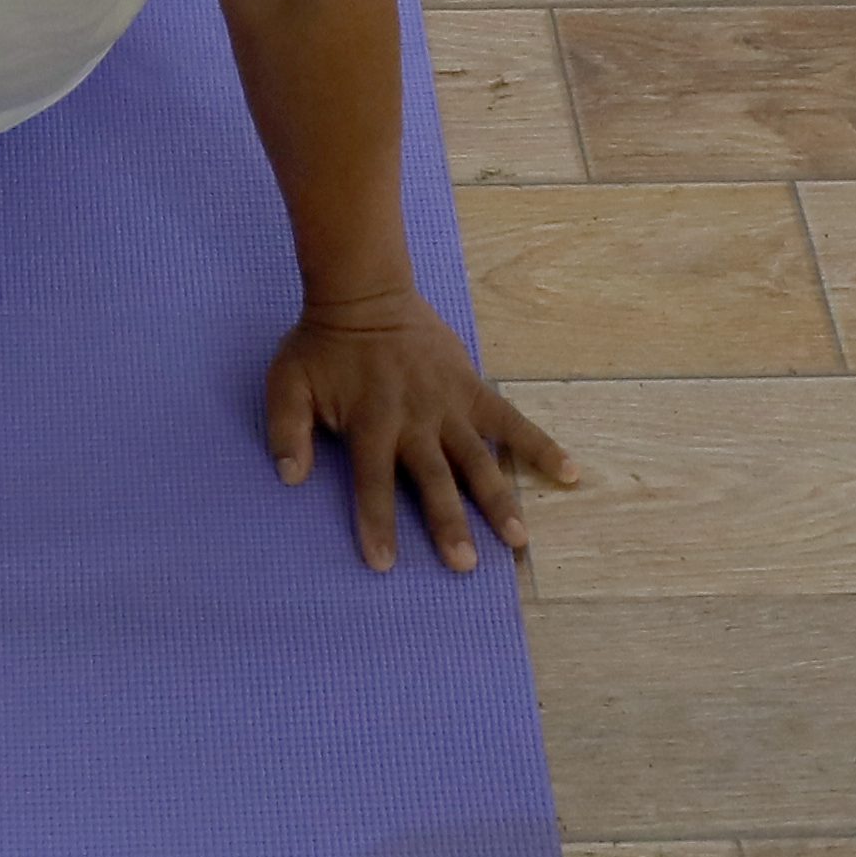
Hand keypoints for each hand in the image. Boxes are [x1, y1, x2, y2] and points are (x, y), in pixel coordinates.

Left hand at [260, 291, 575, 573]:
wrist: (364, 292)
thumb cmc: (323, 345)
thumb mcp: (287, 383)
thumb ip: (286, 430)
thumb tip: (290, 478)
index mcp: (371, 423)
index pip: (373, 483)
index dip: (377, 523)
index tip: (384, 565)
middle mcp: (415, 420)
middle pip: (434, 480)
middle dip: (449, 523)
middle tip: (465, 565)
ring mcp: (449, 405)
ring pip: (477, 460)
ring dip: (497, 500)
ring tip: (517, 539)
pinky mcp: (473, 388)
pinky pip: (511, 420)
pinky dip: (541, 444)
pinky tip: (569, 472)